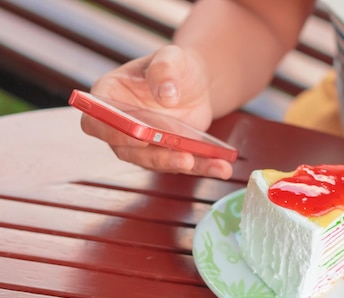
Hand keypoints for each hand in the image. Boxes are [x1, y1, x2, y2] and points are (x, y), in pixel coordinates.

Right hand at [81, 45, 232, 178]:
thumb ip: (165, 69)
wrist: (195, 82)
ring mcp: (144, 144)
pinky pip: (182, 165)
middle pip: (128, 150)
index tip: (138, 135)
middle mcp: (122, 126)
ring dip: (182, 166)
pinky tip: (222, 168)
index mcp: (109, 98)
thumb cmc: (174, 66)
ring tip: (210, 165)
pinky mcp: (167, 154)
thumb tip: (166, 94)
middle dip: (156, 156)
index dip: (112, 131)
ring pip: (156, 162)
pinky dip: (203, 168)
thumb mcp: (171, 57)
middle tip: (183, 158)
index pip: (96, 121)